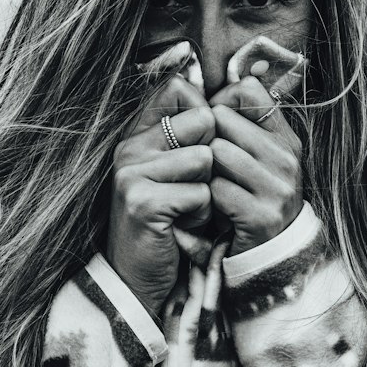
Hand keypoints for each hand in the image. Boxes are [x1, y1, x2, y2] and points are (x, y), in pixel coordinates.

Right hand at [106, 74, 214, 318]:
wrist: (138, 279)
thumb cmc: (170, 224)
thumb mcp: (179, 174)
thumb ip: (194, 137)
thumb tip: (236, 94)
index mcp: (137, 134)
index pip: (180, 88)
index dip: (207, 115)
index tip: (205, 148)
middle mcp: (130, 147)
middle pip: (204, 121)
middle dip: (213, 159)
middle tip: (193, 190)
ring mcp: (132, 173)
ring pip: (206, 159)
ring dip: (208, 192)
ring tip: (186, 212)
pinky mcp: (143, 201)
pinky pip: (201, 193)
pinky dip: (201, 215)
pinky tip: (181, 227)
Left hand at [207, 74, 303, 256]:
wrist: (267, 259)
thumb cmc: (249, 203)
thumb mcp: (255, 161)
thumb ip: (241, 126)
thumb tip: (216, 86)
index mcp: (286, 138)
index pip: (247, 90)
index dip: (220, 102)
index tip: (213, 127)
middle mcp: (287, 158)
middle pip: (222, 118)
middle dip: (203, 140)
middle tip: (201, 164)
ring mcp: (278, 187)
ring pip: (216, 152)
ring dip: (202, 171)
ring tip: (205, 186)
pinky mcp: (262, 215)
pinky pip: (216, 189)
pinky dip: (205, 199)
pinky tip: (208, 209)